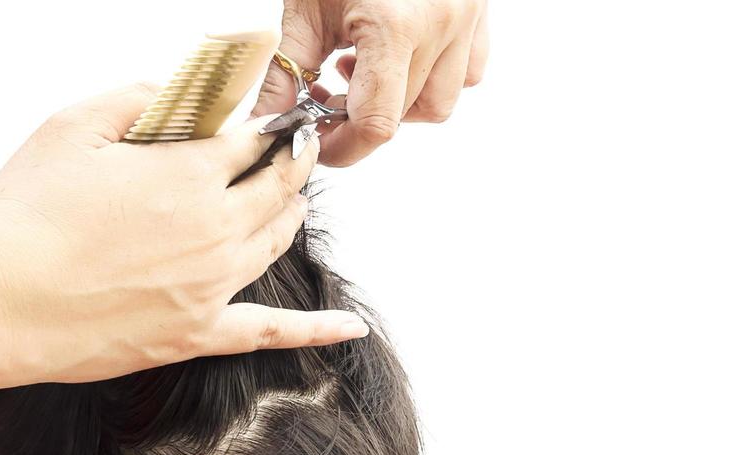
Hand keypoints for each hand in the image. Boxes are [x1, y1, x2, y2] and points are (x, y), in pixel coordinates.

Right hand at [0, 81, 367, 388]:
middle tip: (294, 149)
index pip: (252, 142)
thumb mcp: (70, 127)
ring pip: (276, 242)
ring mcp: (214, 285)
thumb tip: (173, 92)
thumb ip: (134, 99)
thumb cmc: (24, 213)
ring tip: (290, 198)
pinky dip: (317, 329)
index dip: (264, 128)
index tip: (270, 121)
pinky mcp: (199, 334)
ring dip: (289, 213)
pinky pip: (272, 332)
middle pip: (278, 188)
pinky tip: (352, 328)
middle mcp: (218, 229)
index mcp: (190, 174)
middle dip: (291, 162)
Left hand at [252, 0, 488, 166]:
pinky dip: (434, 77)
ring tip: (365, 67)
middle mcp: (441, 25)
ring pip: (439, 104)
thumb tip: (270, 120)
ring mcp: (467, 20)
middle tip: (327, 95)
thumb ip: (287, 68)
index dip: (344, 146)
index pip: (376, 123)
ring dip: (400, 101)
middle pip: (402, 116)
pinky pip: (465, 73)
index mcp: (395, 23)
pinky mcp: (479, 14)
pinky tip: (401, 53)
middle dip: (361, 117)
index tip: (321, 144)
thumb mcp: (306, 1)